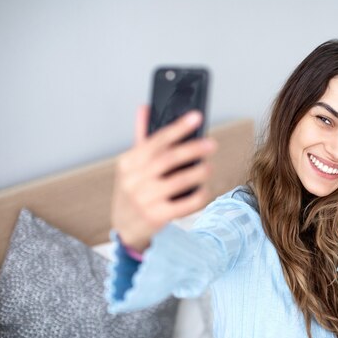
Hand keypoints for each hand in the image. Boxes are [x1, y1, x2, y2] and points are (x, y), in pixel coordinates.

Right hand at [110, 105, 217, 251]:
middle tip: (211, 144)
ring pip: (179, 181)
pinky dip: (198, 196)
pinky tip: (205, 190)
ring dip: (198, 172)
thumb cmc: (134, 191)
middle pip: (169, 159)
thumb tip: (145, 108)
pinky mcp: (156, 217)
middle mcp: (134, 180)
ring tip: (209, 167)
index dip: (178, 128)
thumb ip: (142, 138)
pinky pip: (185, 205)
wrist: (125, 229)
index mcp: (128, 163)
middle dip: (193, 149)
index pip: (156, 140)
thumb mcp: (132, 166)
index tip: (196, 117)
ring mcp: (144, 200)